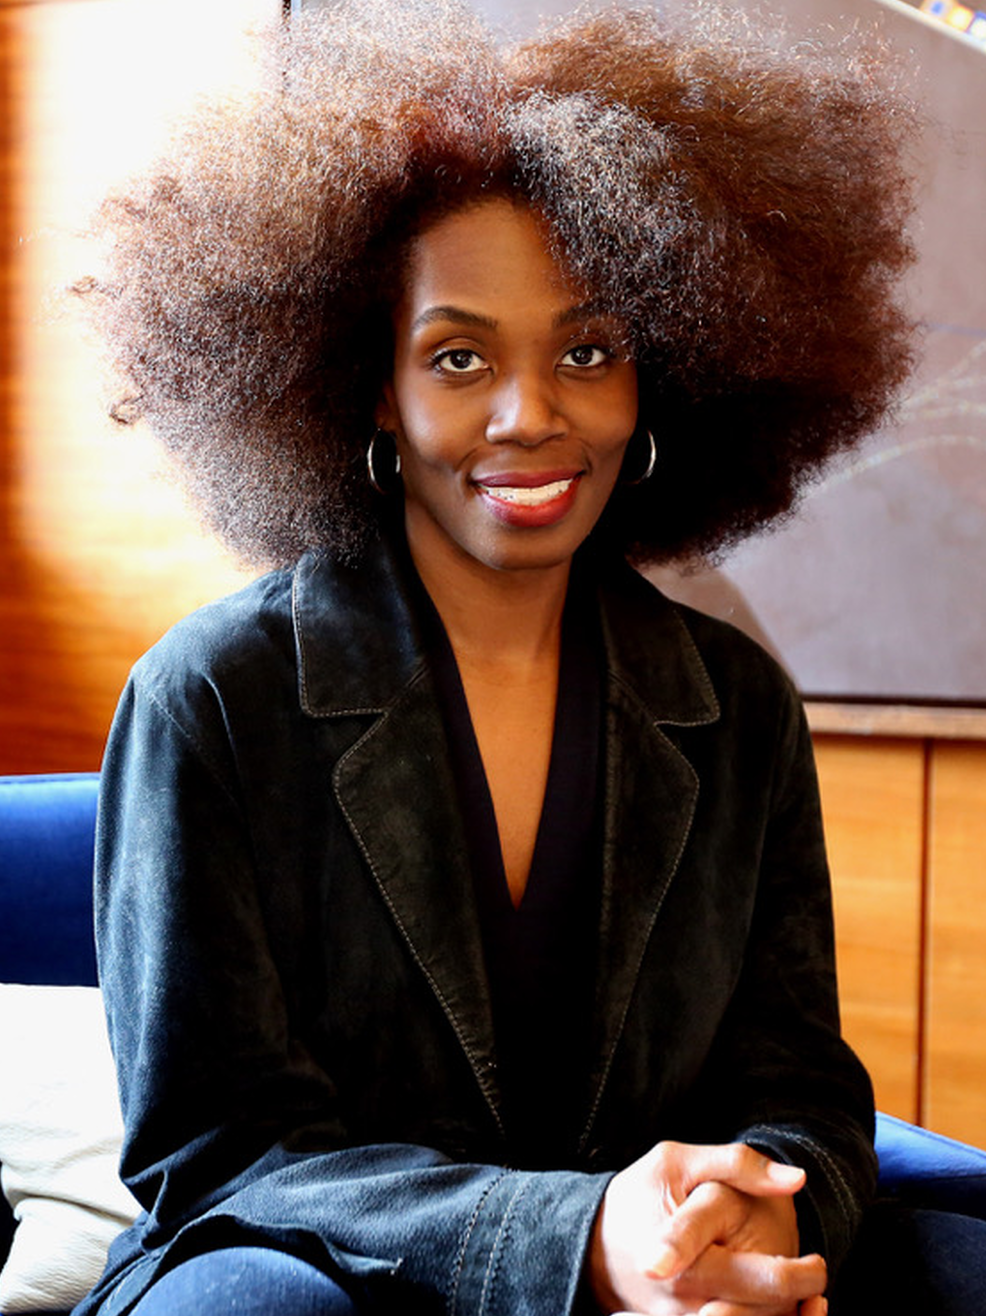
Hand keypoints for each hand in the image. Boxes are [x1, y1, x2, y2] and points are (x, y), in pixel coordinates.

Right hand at [587, 1140, 826, 1315]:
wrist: (589, 1244)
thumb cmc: (636, 1197)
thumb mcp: (676, 1162)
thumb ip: (736, 1164)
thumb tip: (795, 1179)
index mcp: (687, 1265)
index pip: (764, 1283)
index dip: (801, 1277)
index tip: (817, 1264)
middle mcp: (685, 1306)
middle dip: (796, 1304)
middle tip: (814, 1281)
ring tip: (802, 1299)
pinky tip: (775, 1309)